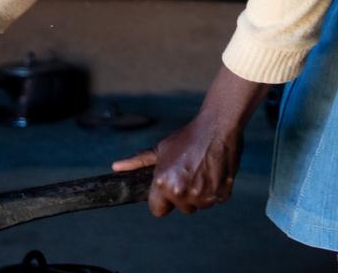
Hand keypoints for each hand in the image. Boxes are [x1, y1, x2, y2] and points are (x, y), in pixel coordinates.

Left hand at [113, 115, 242, 216]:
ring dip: (200, 193)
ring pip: (199, 205)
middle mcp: (182, 193)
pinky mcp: (222, 194)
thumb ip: (138, 162)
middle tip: (188, 172)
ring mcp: (203, 196)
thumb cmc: (188, 137)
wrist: (217, 126)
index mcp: (164, 184)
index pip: (158, 210)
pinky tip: (214, 171)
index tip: (169, 187)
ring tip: (202, 170)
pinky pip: (216, 200)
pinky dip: (216, 190)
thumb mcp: (161, 149)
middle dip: (183, 195)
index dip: (162, 199)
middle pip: (180, 208)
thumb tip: (115, 167)